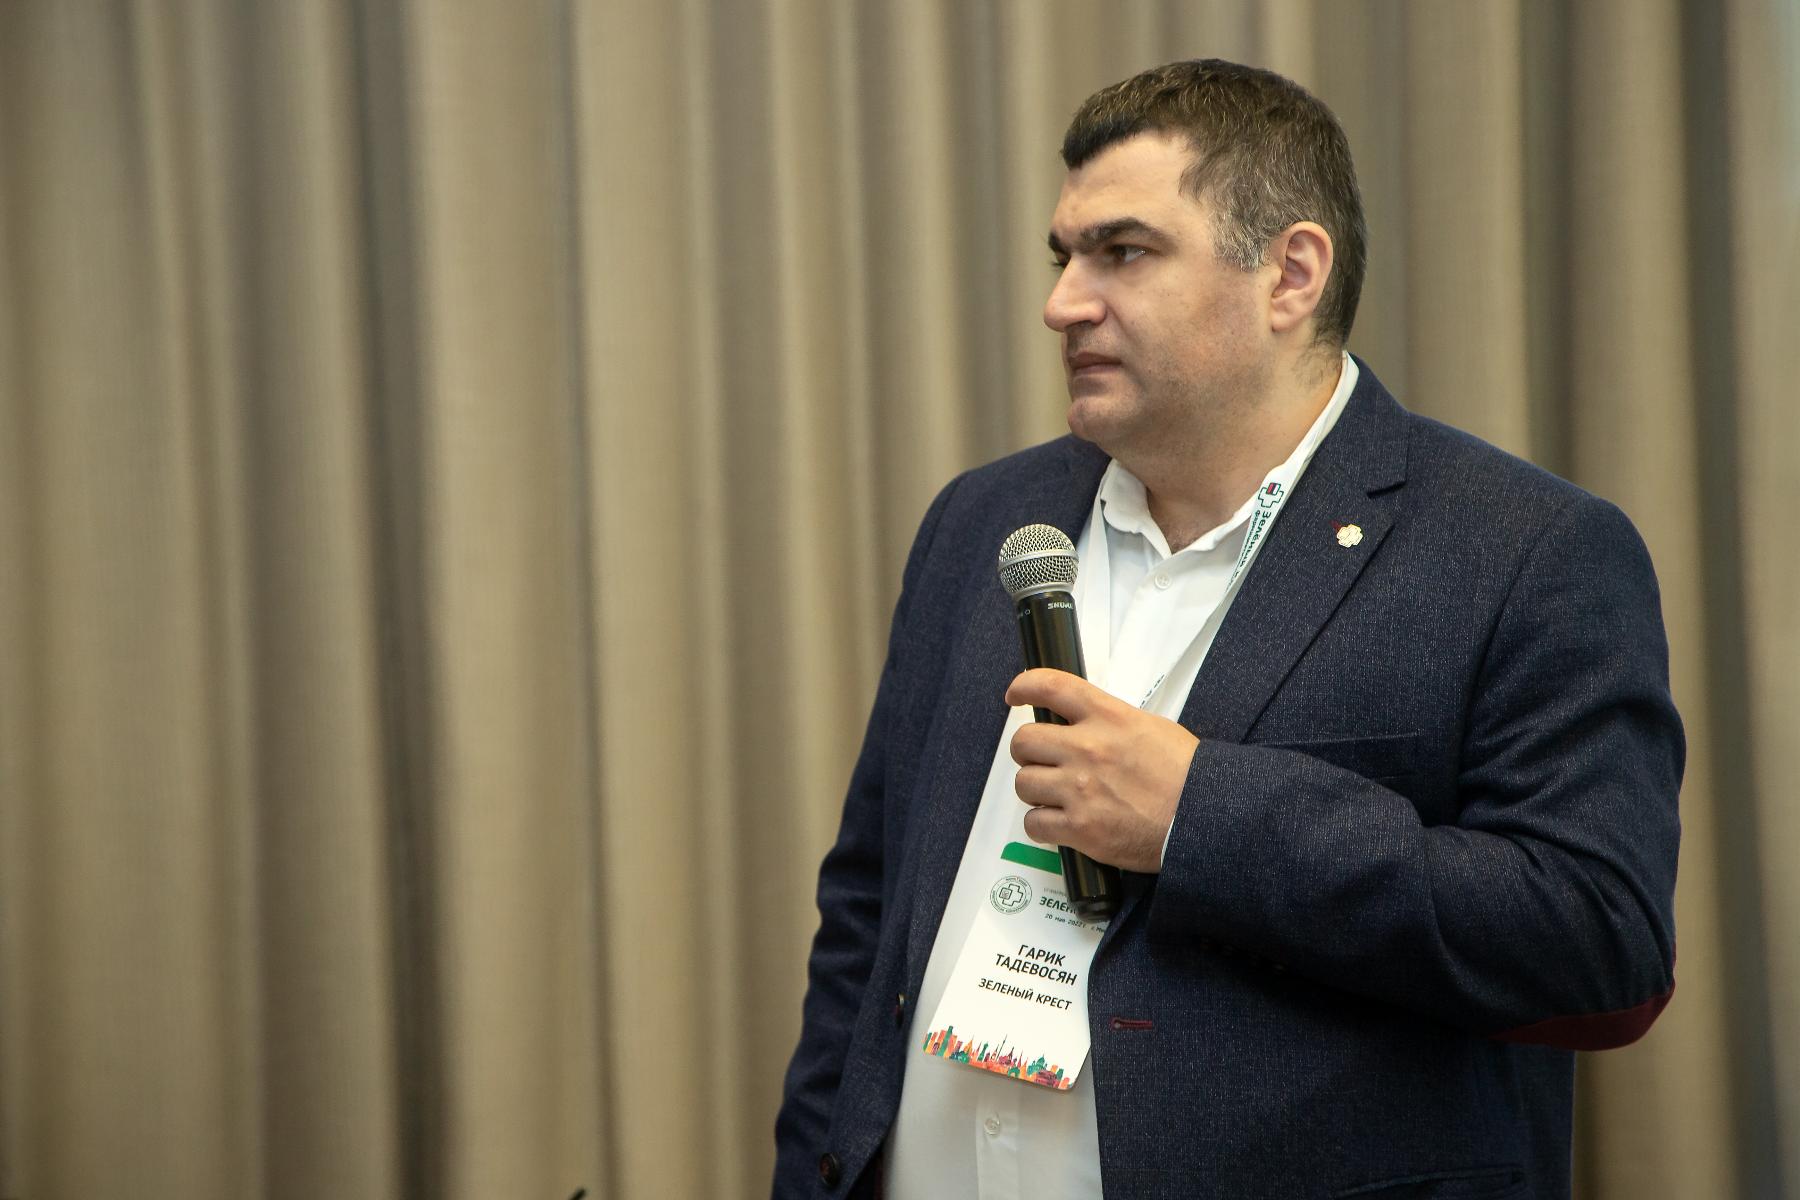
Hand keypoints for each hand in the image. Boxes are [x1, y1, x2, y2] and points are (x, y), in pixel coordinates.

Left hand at [1005, 668, 1200, 872]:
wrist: (1205, 817)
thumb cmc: (1185, 775)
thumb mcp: (1149, 728)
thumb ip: (1109, 722)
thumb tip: (1079, 724)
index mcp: (1108, 718)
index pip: (1050, 686)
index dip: (1024, 686)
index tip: (1016, 695)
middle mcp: (1088, 749)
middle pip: (1024, 741)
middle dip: (1029, 752)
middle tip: (1044, 760)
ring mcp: (1080, 790)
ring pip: (1024, 783)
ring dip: (1036, 789)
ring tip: (1058, 795)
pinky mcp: (1080, 828)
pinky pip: (1034, 823)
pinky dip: (1042, 824)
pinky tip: (1060, 822)